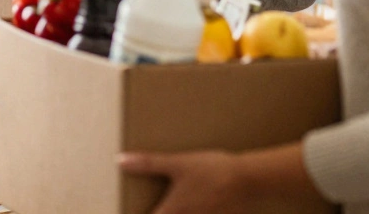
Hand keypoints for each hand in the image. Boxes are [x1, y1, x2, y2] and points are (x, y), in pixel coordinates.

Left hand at [120, 150, 249, 213]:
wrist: (247, 179)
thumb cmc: (210, 170)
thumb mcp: (177, 163)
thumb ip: (148, 164)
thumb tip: (121, 160)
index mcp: (172, 212)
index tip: (126, 212)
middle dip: (158, 213)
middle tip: (153, 205)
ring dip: (175, 213)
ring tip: (175, 206)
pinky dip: (192, 213)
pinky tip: (194, 206)